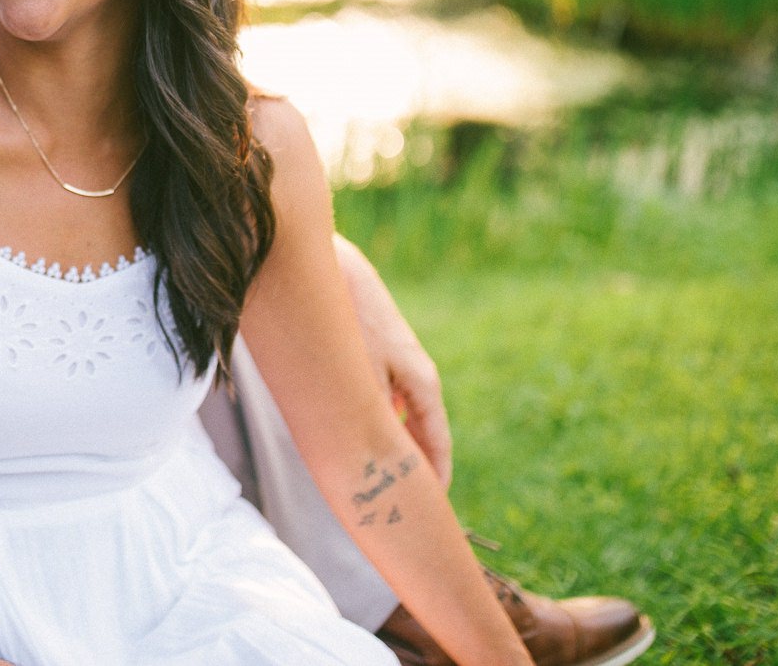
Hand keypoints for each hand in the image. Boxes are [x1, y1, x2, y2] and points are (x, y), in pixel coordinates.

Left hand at [331, 233, 451, 488]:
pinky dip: (383, 420)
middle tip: (408, 501)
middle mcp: (418, 376)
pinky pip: (389, 398)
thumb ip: (372, 416)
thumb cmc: (350, 319)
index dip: (435, 479)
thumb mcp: (361, 375)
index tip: (432, 508)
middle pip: (424, 434)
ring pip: (405, 416)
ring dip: (399, 444)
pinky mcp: (383, 353)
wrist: (340, 269)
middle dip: (417, 467)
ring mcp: (402, 363)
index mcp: (422, 384)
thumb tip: (376, 456)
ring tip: (387, 476)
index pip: (437, 444)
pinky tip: (367, 433)